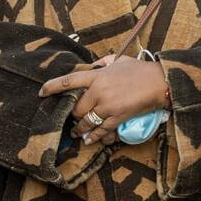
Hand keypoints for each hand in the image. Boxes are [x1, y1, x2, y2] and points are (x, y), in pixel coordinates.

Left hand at [38, 56, 167, 145]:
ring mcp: (108, 106)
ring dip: (79, 128)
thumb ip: (105, 62)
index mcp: (97, 75)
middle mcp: (99, 91)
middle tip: (71, 117)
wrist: (159, 82)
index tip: (41, 93)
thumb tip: (95, 64)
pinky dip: (94, 137)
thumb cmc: (140, 70)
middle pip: (77, 108)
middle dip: (72, 114)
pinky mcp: (118, 117)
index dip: (52, 87)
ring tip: (75, 131)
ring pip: (86, 121)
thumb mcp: (120, 60)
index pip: (69, 81)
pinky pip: (101, 130)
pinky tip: (88, 140)